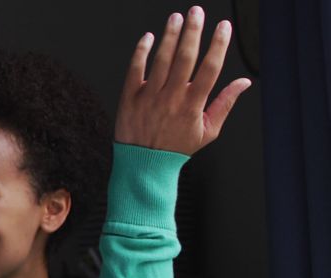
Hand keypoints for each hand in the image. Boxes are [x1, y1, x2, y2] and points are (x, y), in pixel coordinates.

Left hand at [115, 6, 251, 154]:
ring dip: (169, 35)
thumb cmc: (176, 148)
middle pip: (185, 58)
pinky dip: (141, 52)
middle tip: (197, 12)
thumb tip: (244, 82)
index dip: (218, 45)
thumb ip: (225, 103)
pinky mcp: (129, 98)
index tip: (223, 27)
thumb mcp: (207, 131)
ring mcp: (149, 98)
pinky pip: (135, 70)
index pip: (210, 69)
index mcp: (193, 105)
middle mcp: (171, 98)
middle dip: (193, 31)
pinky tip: (148, 37)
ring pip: (161, 60)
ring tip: (176, 18)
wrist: (143, 165)